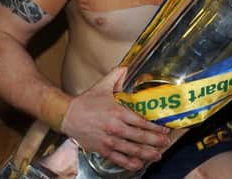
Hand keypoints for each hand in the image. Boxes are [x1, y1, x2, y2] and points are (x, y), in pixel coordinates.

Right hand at [60, 67, 182, 171]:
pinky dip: (129, 163)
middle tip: (165, 143)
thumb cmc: (86, 101)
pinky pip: (118, 159)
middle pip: (140, 137)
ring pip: (131, 150)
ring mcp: (108, 140)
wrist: (66, 115)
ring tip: (157, 155)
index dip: (155, 127)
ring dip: (146, 154)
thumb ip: (116, 75)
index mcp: (118, 112)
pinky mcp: (101, 149)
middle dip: (155, 141)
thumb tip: (125, 67)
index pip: (141, 121)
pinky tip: (138, 164)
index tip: (164, 129)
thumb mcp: (102, 85)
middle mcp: (115, 128)